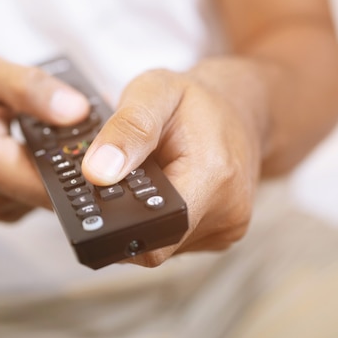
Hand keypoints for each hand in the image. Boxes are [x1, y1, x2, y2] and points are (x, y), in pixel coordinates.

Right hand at [0, 54, 89, 221]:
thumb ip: (29, 86)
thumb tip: (78, 109)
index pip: (55, 179)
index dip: (89, 161)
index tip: (108, 139)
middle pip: (61, 191)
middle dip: (83, 161)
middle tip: (96, 132)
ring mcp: (2, 211)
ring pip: (55, 192)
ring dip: (69, 166)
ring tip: (70, 135)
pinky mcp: (9, 213)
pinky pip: (43, 194)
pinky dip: (51, 171)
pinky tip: (50, 151)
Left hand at [81, 59, 265, 266]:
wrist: (239, 106)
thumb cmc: (197, 99)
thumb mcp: (154, 92)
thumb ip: (126, 130)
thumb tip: (98, 173)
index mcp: (213, 177)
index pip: (150, 232)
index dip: (113, 224)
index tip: (97, 199)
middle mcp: (228, 211)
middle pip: (153, 243)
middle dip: (125, 217)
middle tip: (121, 177)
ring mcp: (227, 227)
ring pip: (162, 245)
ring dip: (142, 218)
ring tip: (146, 178)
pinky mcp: (221, 233)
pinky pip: (175, 240)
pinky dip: (158, 219)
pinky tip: (160, 190)